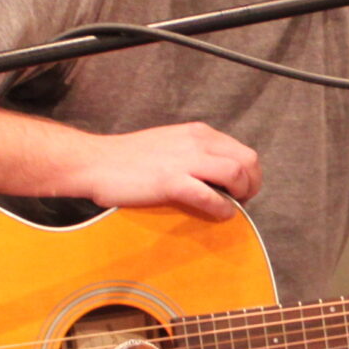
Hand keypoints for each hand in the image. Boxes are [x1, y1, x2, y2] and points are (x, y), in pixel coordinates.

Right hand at [73, 123, 261, 218]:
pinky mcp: (172, 181)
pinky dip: (222, 208)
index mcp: (198, 133)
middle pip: (247, 161)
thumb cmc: (128, 159)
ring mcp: (185, 160)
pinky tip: (219, 215)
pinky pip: (210, 196)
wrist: (96, 162)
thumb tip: (215, 174)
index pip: (242, 151)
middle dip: (252, 185)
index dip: (249, 174)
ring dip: (241, 195)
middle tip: (242, 201)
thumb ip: (195, 154)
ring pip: (236, 174)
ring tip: (232, 207)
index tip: (242, 190)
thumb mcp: (170, 145)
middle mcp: (197, 142)